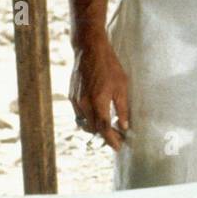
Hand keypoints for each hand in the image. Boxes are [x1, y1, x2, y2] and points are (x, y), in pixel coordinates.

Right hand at [69, 34, 129, 150]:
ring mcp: (76, 100)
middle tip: (117, 137)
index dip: (111, 140)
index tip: (118, 147)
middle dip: (105, 136)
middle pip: (94, 129)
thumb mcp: (122, 85)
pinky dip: (88, 119)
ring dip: (96, 129)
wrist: (89, 50)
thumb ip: (122, 107)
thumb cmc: (109, 66)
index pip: (104, 128)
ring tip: (109, 129)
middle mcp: (84, 104)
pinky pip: (79, 115)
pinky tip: (98, 117)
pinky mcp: (71, 96)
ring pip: (85, 123)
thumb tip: (125, 126)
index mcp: (98, 101)